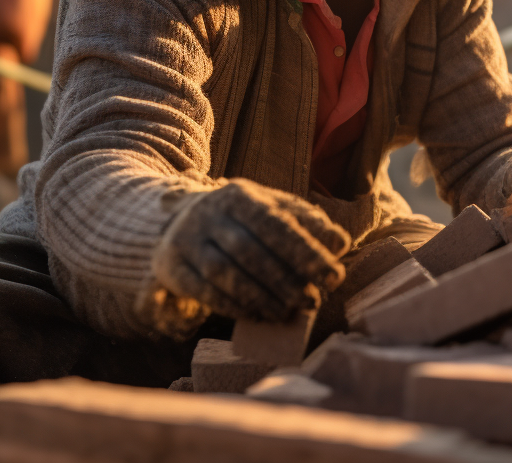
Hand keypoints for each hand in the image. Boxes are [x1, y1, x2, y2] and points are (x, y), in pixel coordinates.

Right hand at [153, 179, 349, 322]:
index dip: (307, 252)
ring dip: (259, 297)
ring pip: (223, 272)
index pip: (276, 224)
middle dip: (285, 280)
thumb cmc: (240, 220)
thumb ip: (307, 223)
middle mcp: (209, 213)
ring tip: (287, 313)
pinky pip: (203, 291)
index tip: (334, 276)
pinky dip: (233, 306)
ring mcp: (186, 240)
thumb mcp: (272, 210)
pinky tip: (257, 316)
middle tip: (312, 301)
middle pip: (249, 250)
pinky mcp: (171, 267)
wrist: (178, 221)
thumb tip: (340, 242)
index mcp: (240, 195)